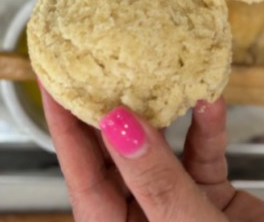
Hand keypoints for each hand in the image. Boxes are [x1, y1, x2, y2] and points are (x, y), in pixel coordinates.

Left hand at [41, 88, 263, 220]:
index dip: (63, 124)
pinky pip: (202, 156)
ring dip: (161, 114)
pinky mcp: (212, 200)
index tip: (50, 77)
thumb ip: (154, 177)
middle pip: (114, 156)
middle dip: (107, 107)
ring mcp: (175, 208)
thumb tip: (115, 123)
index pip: (81, 174)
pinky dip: (206, 130)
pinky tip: (209, 101)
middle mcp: (141, 219)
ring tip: (150, 71)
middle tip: (96, 58)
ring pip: (158, 151)